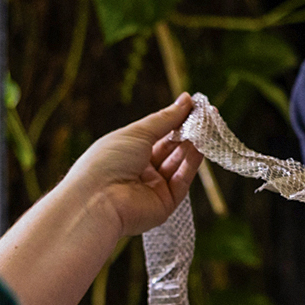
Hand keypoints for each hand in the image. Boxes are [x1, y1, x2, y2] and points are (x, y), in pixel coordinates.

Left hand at [53, 94, 201, 238]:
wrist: (98, 199)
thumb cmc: (109, 160)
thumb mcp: (138, 132)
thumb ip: (165, 119)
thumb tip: (186, 100)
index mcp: (128, 151)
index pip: (158, 133)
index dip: (176, 120)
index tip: (195, 106)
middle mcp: (141, 170)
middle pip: (171, 148)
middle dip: (188, 132)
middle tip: (207, 117)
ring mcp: (153, 187)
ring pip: (179, 163)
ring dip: (193, 146)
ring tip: (207, 128)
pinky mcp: (164, 204)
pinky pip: (182, 181)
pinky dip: (192, 164)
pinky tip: (200, 147)